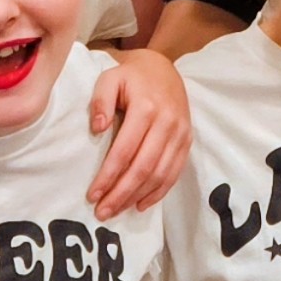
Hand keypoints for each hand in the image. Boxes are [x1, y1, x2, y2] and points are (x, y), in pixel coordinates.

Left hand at [87, 51, 191, 216]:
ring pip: (160, 174)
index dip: (108, 176)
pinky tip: (141, 204)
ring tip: (117, 210)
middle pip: (143, 168)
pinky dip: (159, 193)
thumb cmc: (131, 77)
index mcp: (146, 108)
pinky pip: (175, 173)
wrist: (164, 69)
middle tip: (103, 212)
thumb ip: (100, 101)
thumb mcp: (109, 79)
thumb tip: (98, 129)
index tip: (93, 195)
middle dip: (121, 193)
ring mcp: (180, 134)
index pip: (124, 151)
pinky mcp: (187, 141)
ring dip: (137, 197)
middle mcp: (167, 123)